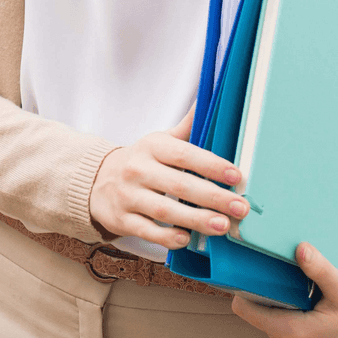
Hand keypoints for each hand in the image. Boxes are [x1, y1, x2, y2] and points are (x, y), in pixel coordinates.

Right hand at [89, 103, 250, 248]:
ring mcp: (128, 196)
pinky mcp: (122, 219)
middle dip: (213, 197)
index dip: (211, 165)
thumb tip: (208, 98)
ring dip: (196, 220)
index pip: (184, 154)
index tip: (236, 176)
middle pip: (179, 185)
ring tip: (223, 226)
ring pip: (165, 211)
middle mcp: (139, 169)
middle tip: (240, 208)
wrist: (97, 180)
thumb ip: (187, 125)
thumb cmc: (141, 160)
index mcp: (152, 146)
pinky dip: (167, 237)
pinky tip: (187, 239)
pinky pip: (147, 231)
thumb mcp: (160, 139)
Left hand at [231, 242, 337, 337]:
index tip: (248, 263)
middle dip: (263, 289)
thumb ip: (319, 268)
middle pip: (257, 312)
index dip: (243, 285)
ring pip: (271, 319)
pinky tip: (306, 292)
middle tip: (275, 262)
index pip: (246, 310)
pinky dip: (289, 309)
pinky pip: (285, 326)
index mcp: (294, 334)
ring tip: (294, 276)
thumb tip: (299, 248)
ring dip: (278, 299)